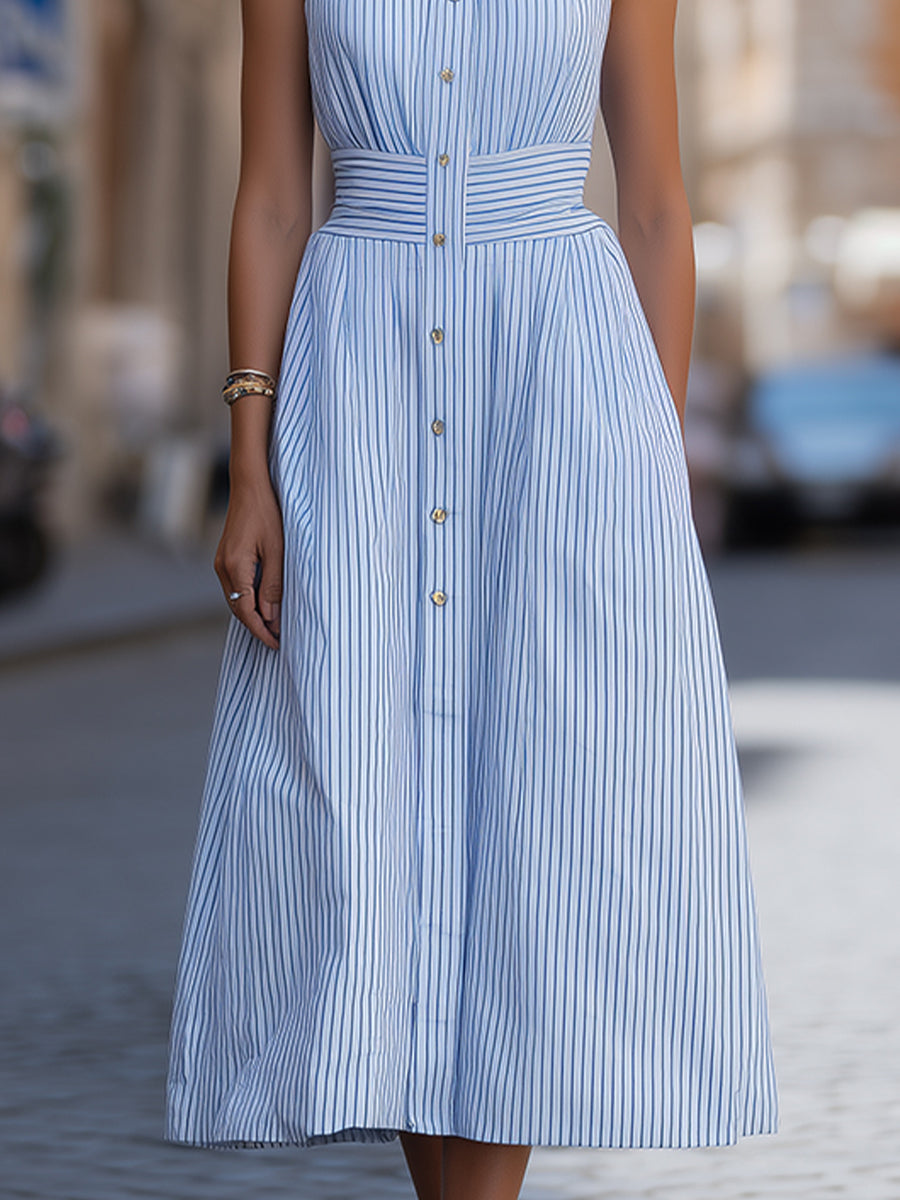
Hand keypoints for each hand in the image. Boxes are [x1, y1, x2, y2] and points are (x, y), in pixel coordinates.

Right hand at [214, 477, 282, 649]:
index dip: (261, 630)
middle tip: (277, 640)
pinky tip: (263, 603)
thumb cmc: (267, 513)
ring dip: (252, 614)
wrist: (249, 485)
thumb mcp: (277, 550)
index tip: (276, 644)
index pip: (245, 611)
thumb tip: (272, 617)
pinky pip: (234, 587)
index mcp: (234, 567)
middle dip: (256, 626)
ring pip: (235, 599)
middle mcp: (222, 568)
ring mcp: (221, 562)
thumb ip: (273, 584)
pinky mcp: (225, 557)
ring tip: (273, 626)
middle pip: (237, 609)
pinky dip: (247, 600)